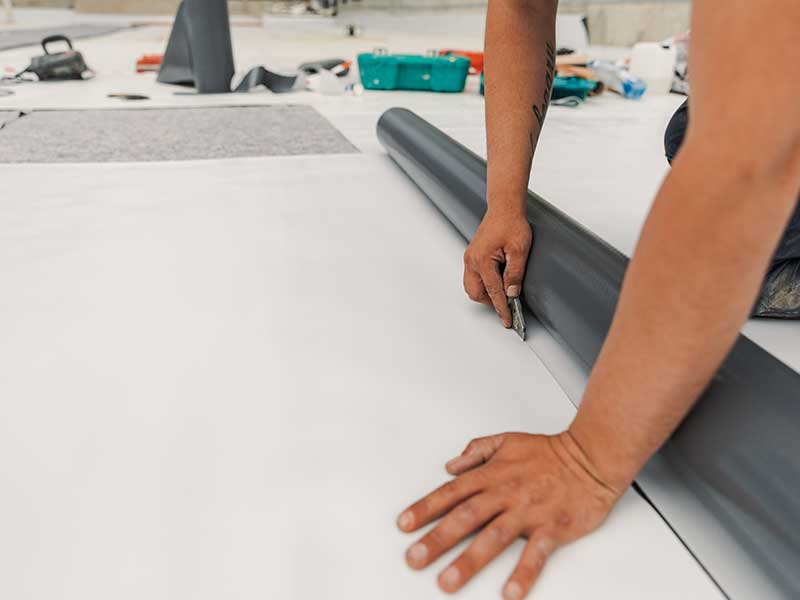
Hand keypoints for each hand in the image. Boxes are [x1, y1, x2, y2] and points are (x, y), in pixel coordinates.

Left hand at [397, 432, 621, 598]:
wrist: (592, 457)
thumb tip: (451, 465)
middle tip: (414, 558)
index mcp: (493, 474)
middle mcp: (506, 493)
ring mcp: (528, 512)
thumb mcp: (507, 440)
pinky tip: (509, 592)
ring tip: (447, 581)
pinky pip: (535, 554)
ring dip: (468, 561)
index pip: (451, 492)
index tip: (404, 525)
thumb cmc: (550, 452)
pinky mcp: (552, 527)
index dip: (425, 508)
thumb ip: (477, 451)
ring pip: (493, 538)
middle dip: (436, 539)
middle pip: (465, 517)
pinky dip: (523, 573)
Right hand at [463, 211, 531, 327]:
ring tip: (503, 292)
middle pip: (476, 293)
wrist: (504, 208)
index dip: (502, 308)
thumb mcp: (519, 250)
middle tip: (508, 304)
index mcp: (482, 260)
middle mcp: (472, 261)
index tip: (508, 320)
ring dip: (486, 293)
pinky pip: (473, 278)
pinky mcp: (472, 256)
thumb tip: (512, 293)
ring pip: (472, 287)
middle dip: (491, 301)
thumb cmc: (511, 223)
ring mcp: (470, 258)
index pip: (493, 292)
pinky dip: (483, 284)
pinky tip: (496, 281)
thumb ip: (515, 274)